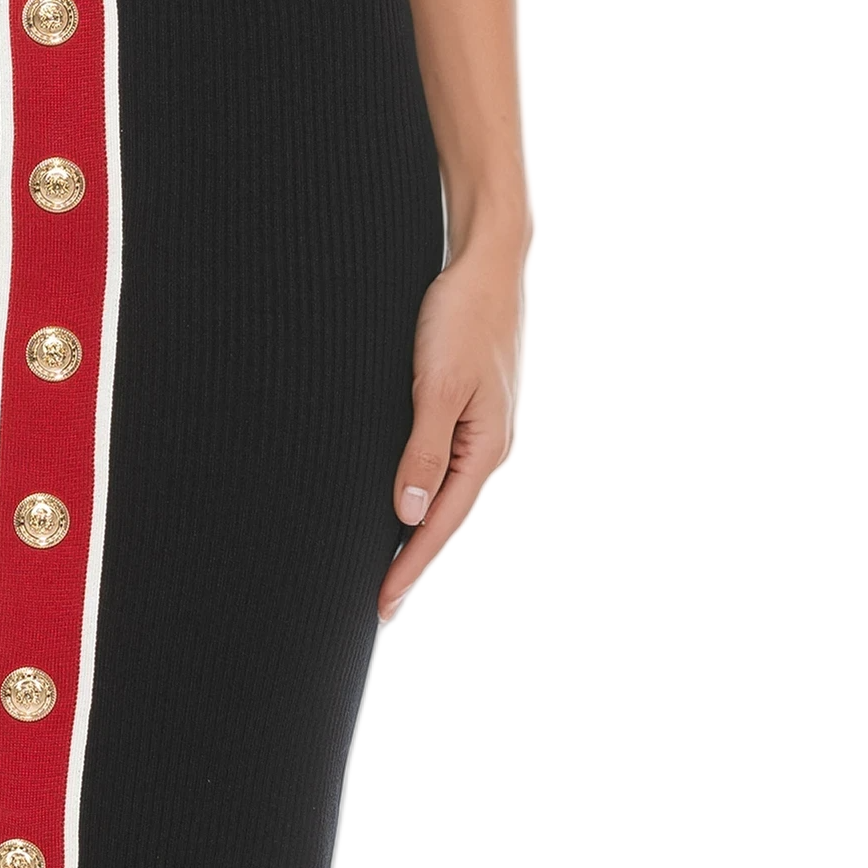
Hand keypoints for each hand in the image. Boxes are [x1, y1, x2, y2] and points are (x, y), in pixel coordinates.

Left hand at [379, 240, 522, 620]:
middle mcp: (488, 445)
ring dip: (414, 531)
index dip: (409, 565)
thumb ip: (424, 451)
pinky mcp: (465, 407)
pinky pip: (439, 465)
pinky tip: (401, 505)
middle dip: (411, 560)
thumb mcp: (439, 385)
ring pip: (442, 494)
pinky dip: (418, 493)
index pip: (442, 524)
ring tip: (384, 568)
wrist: (484, 260)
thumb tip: (410, 514)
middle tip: (379, 607)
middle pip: (444, 518)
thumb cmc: (462, 315)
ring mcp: (479, 428)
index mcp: (487, 447)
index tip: (381, 606)